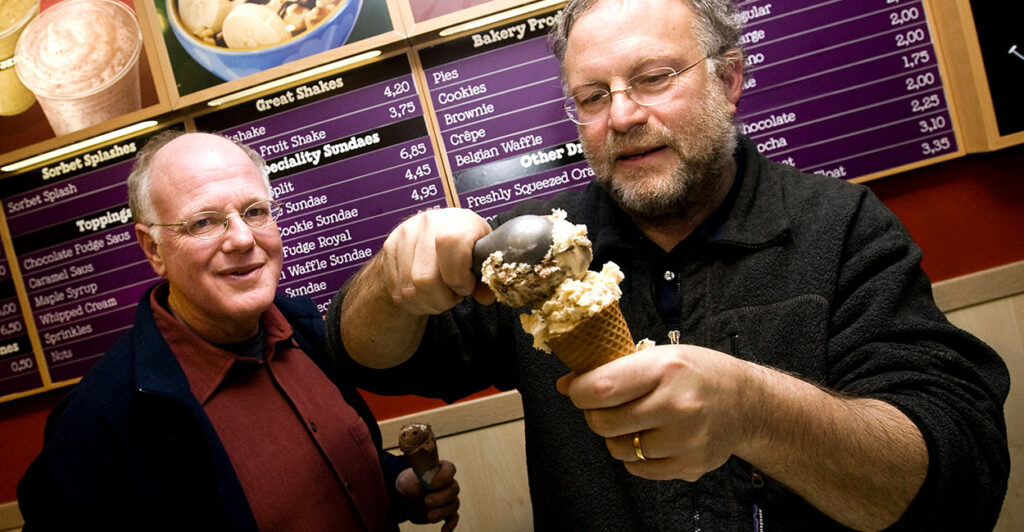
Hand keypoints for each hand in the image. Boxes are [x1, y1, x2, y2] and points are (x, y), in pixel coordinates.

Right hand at [378, 208, 493, 315]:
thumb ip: (485, 279)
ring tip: (440, 296)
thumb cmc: (466, 246)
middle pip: (425, 277)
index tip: (466, 287)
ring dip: (427, 303)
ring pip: (409, 289)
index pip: (451, 243)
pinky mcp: (389, 247)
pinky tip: (425, 295)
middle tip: (452, 296)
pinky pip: (397, 290)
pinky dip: (413, 302)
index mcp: (459, 220)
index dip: (458, 276)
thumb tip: (485, 297)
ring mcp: (405, 233)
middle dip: (442, 299)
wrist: (436, 232)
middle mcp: (429, 222)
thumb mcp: (483, 257)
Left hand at [396, 460, 459, 530]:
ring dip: (443, 512)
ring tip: (429, 516)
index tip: (431, 484)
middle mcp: (448, 483)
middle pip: (454, 489)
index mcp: (440, 470)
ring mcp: (449, 498)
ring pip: (454, 504)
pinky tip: (444, 531)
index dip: (444, 477)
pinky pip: (453, 518)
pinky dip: (450, 525)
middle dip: (442, 497)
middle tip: (427, 501)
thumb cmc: (409, 484)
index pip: (449, 469)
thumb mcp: (407, 482)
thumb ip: (414, 485)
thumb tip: (418, 489)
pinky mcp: (446, 512)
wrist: (406, 497)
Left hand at [556, 344, 756, 480]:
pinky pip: (638, 468)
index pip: (600, 388)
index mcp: (664, 368)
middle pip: (603, 423)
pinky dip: (637, 456)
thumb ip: (613, 369)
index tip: (580, 390)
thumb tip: (566, 385)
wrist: (748, 404)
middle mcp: (676, 405)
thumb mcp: (659, 356)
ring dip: (617, 437)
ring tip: (637, 421)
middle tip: (610, 407)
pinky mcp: (689, 465)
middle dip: (597, 415)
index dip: (579, 392)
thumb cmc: (698, 373)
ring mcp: (684, 439)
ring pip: (617, 449)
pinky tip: (654, 437)